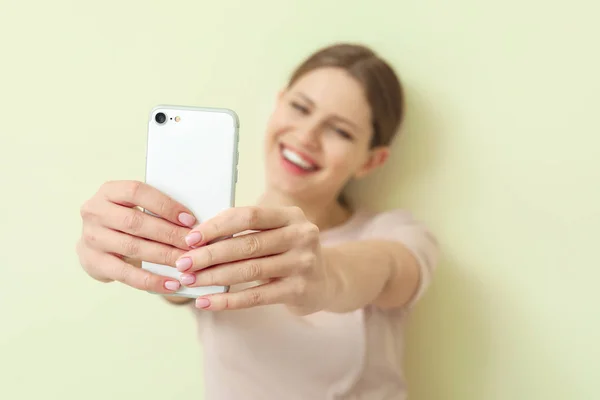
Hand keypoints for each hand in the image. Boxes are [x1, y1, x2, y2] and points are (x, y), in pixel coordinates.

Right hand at [76, 180, 196, 292]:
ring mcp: (92, 238)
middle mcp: (95, 212)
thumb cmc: (124, 221)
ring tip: (186, 262)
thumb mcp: (132, 206)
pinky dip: (151, 280)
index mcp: (109, 191)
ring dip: (164, 256)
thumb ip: (155, 208)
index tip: (189, 220)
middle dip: (169, 234)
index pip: (137, 192)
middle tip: (193, 244)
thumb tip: (192, 222)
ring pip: (133, 247)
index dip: (165, 205)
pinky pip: (126, 274)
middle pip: (136, 222)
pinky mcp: (93, 262)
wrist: (93, 243)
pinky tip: (171, 284)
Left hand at [174, 206, 338, 314]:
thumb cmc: (288, 253)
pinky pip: (257, 296)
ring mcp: (303, 263)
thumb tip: (197, 240)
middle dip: (210, 255)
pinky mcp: (300, 290)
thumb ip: (247, 232)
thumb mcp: (276, 234)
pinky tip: (206, 302)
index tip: (191, 238)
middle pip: (247, 244)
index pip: (248, 216)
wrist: (325, 281)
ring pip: (250, 270)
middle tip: (183, 263)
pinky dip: (228, 300)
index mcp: (291, 216)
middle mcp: (301, 235)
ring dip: (214, 277)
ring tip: (190, 281)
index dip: (218, 226)